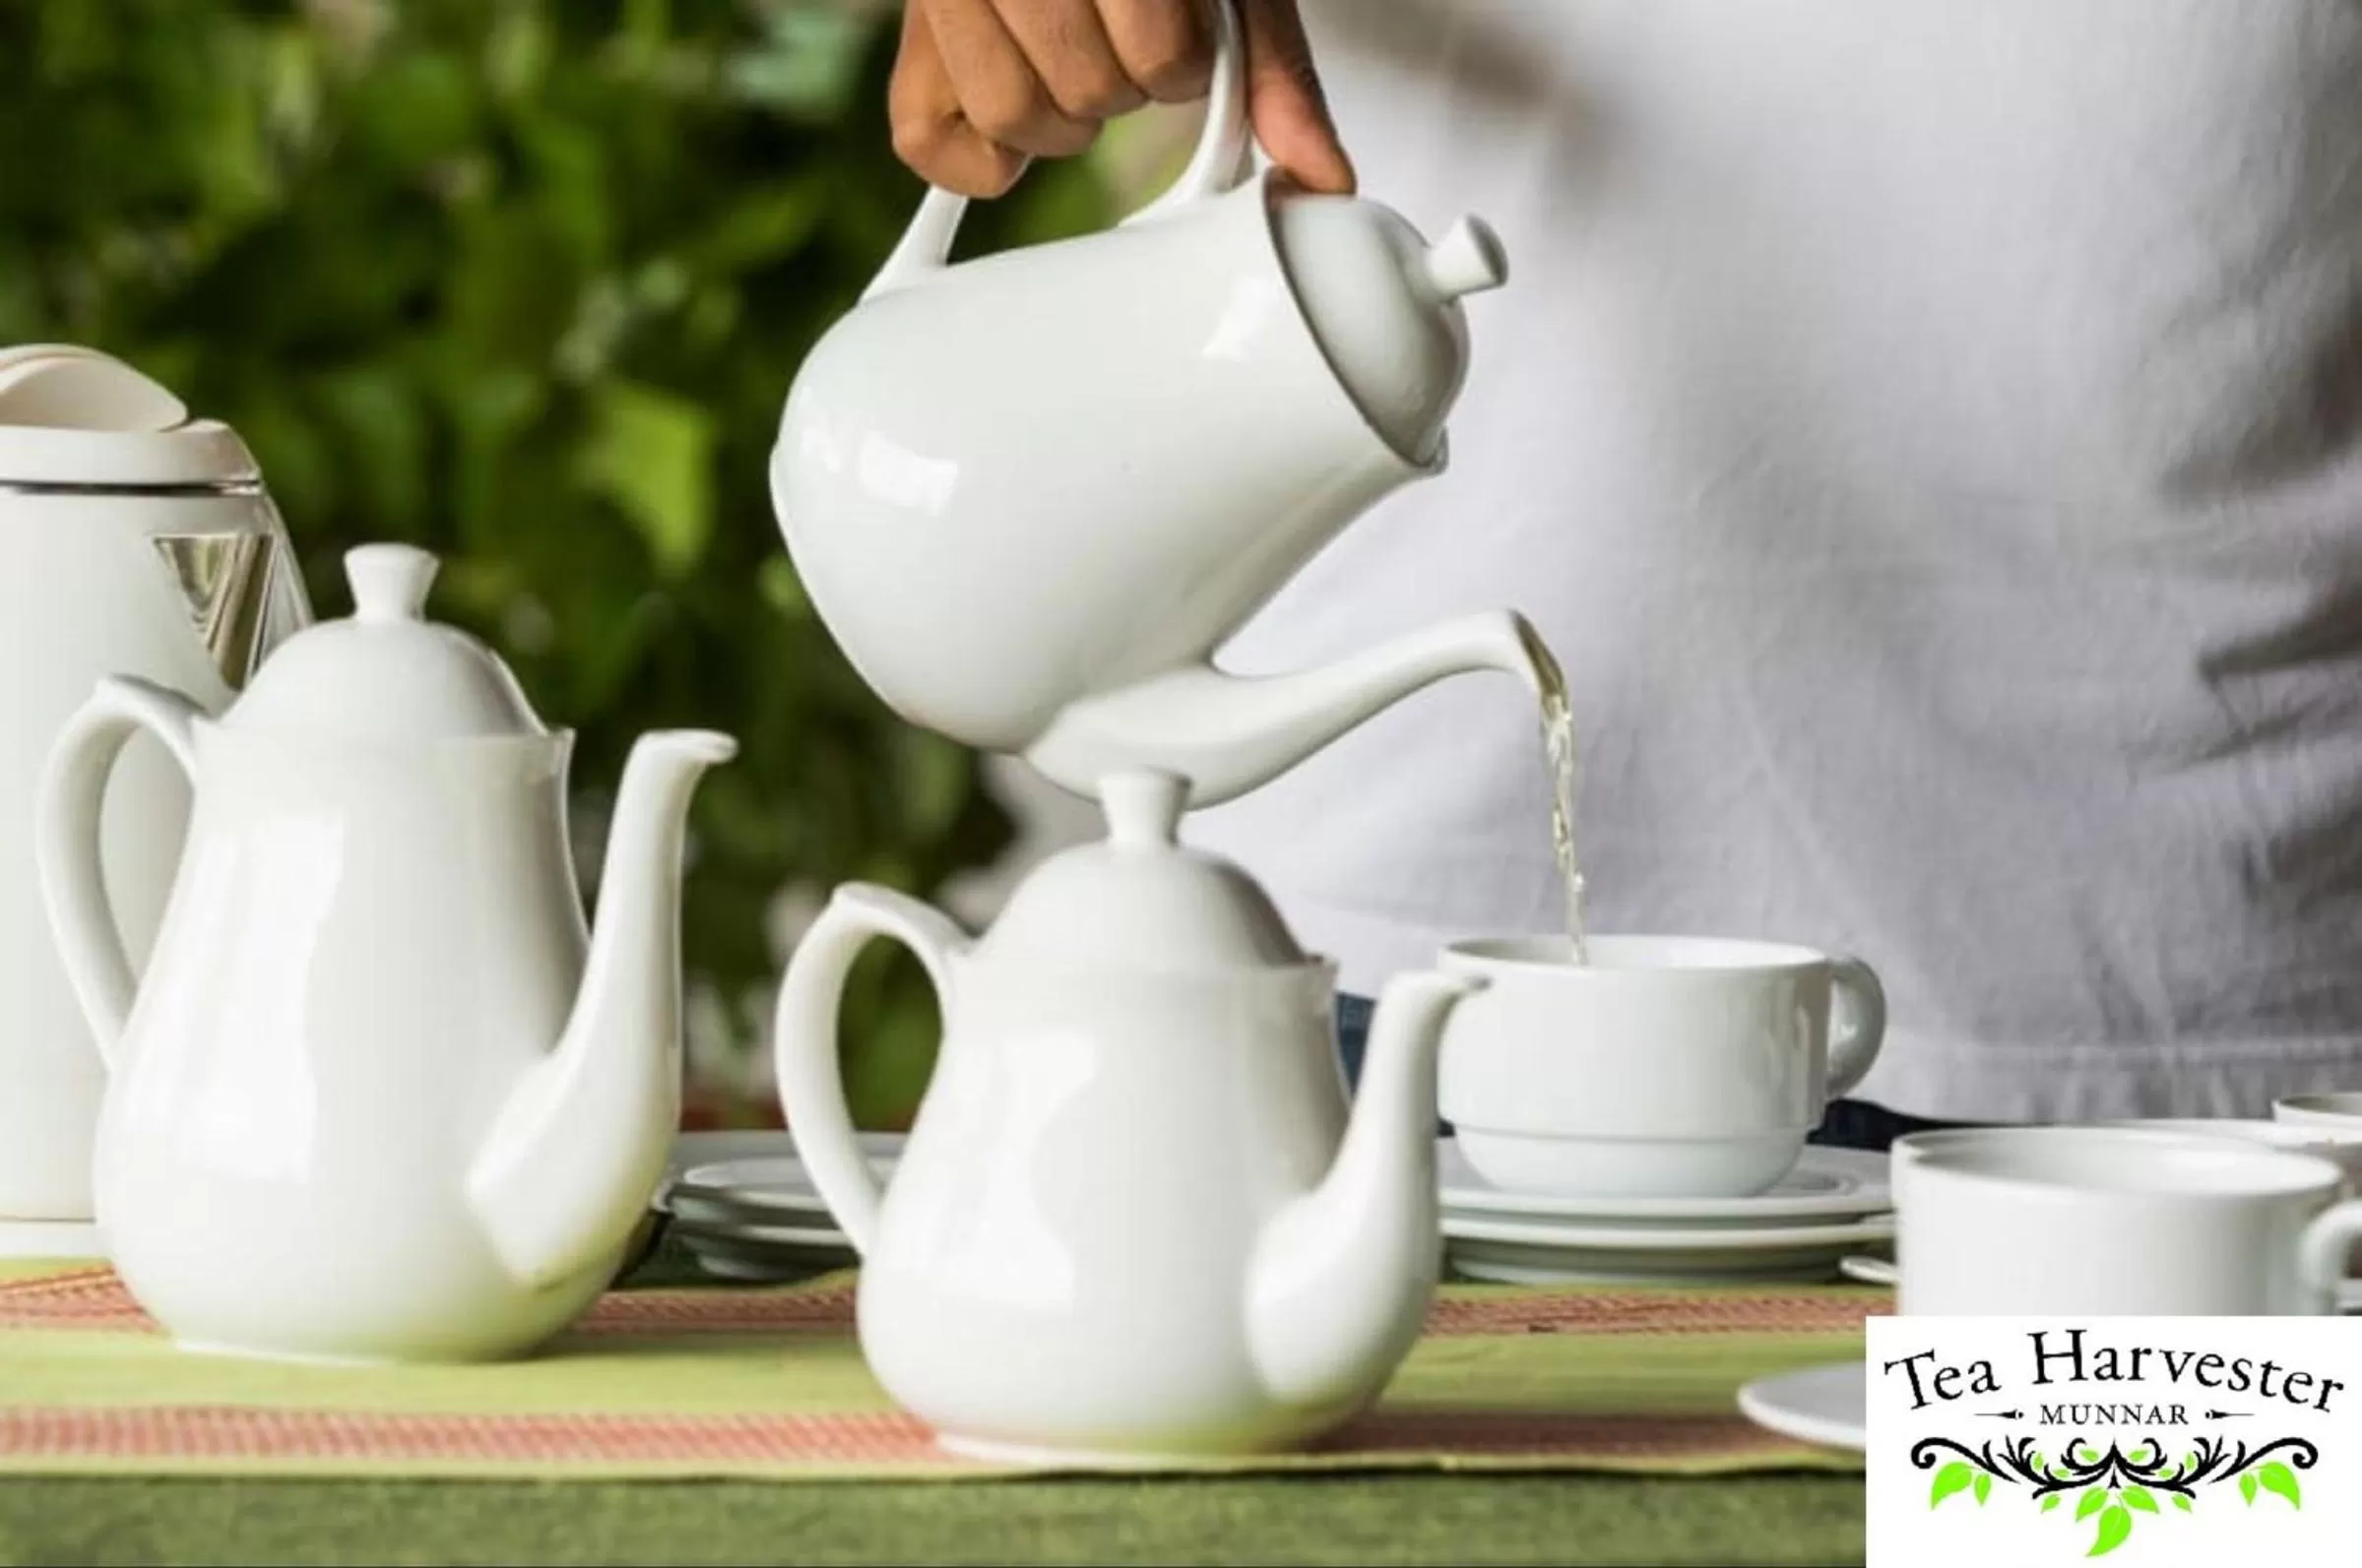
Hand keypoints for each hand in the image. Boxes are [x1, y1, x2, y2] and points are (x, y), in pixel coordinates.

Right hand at [890, 0, 1353, 198]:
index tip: (1171, 25)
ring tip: (1070, 63)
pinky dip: (979, 159)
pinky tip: (1016, 118)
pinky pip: (926, 139)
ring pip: (1011, 116)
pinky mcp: (910, 36)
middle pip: (1085, 93)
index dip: (1178, 61)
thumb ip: (1272, 67)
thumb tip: (1324, 182)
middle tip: (1115, 38)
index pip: (1158, 58)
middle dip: (1119, 84)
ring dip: (1059, 116)